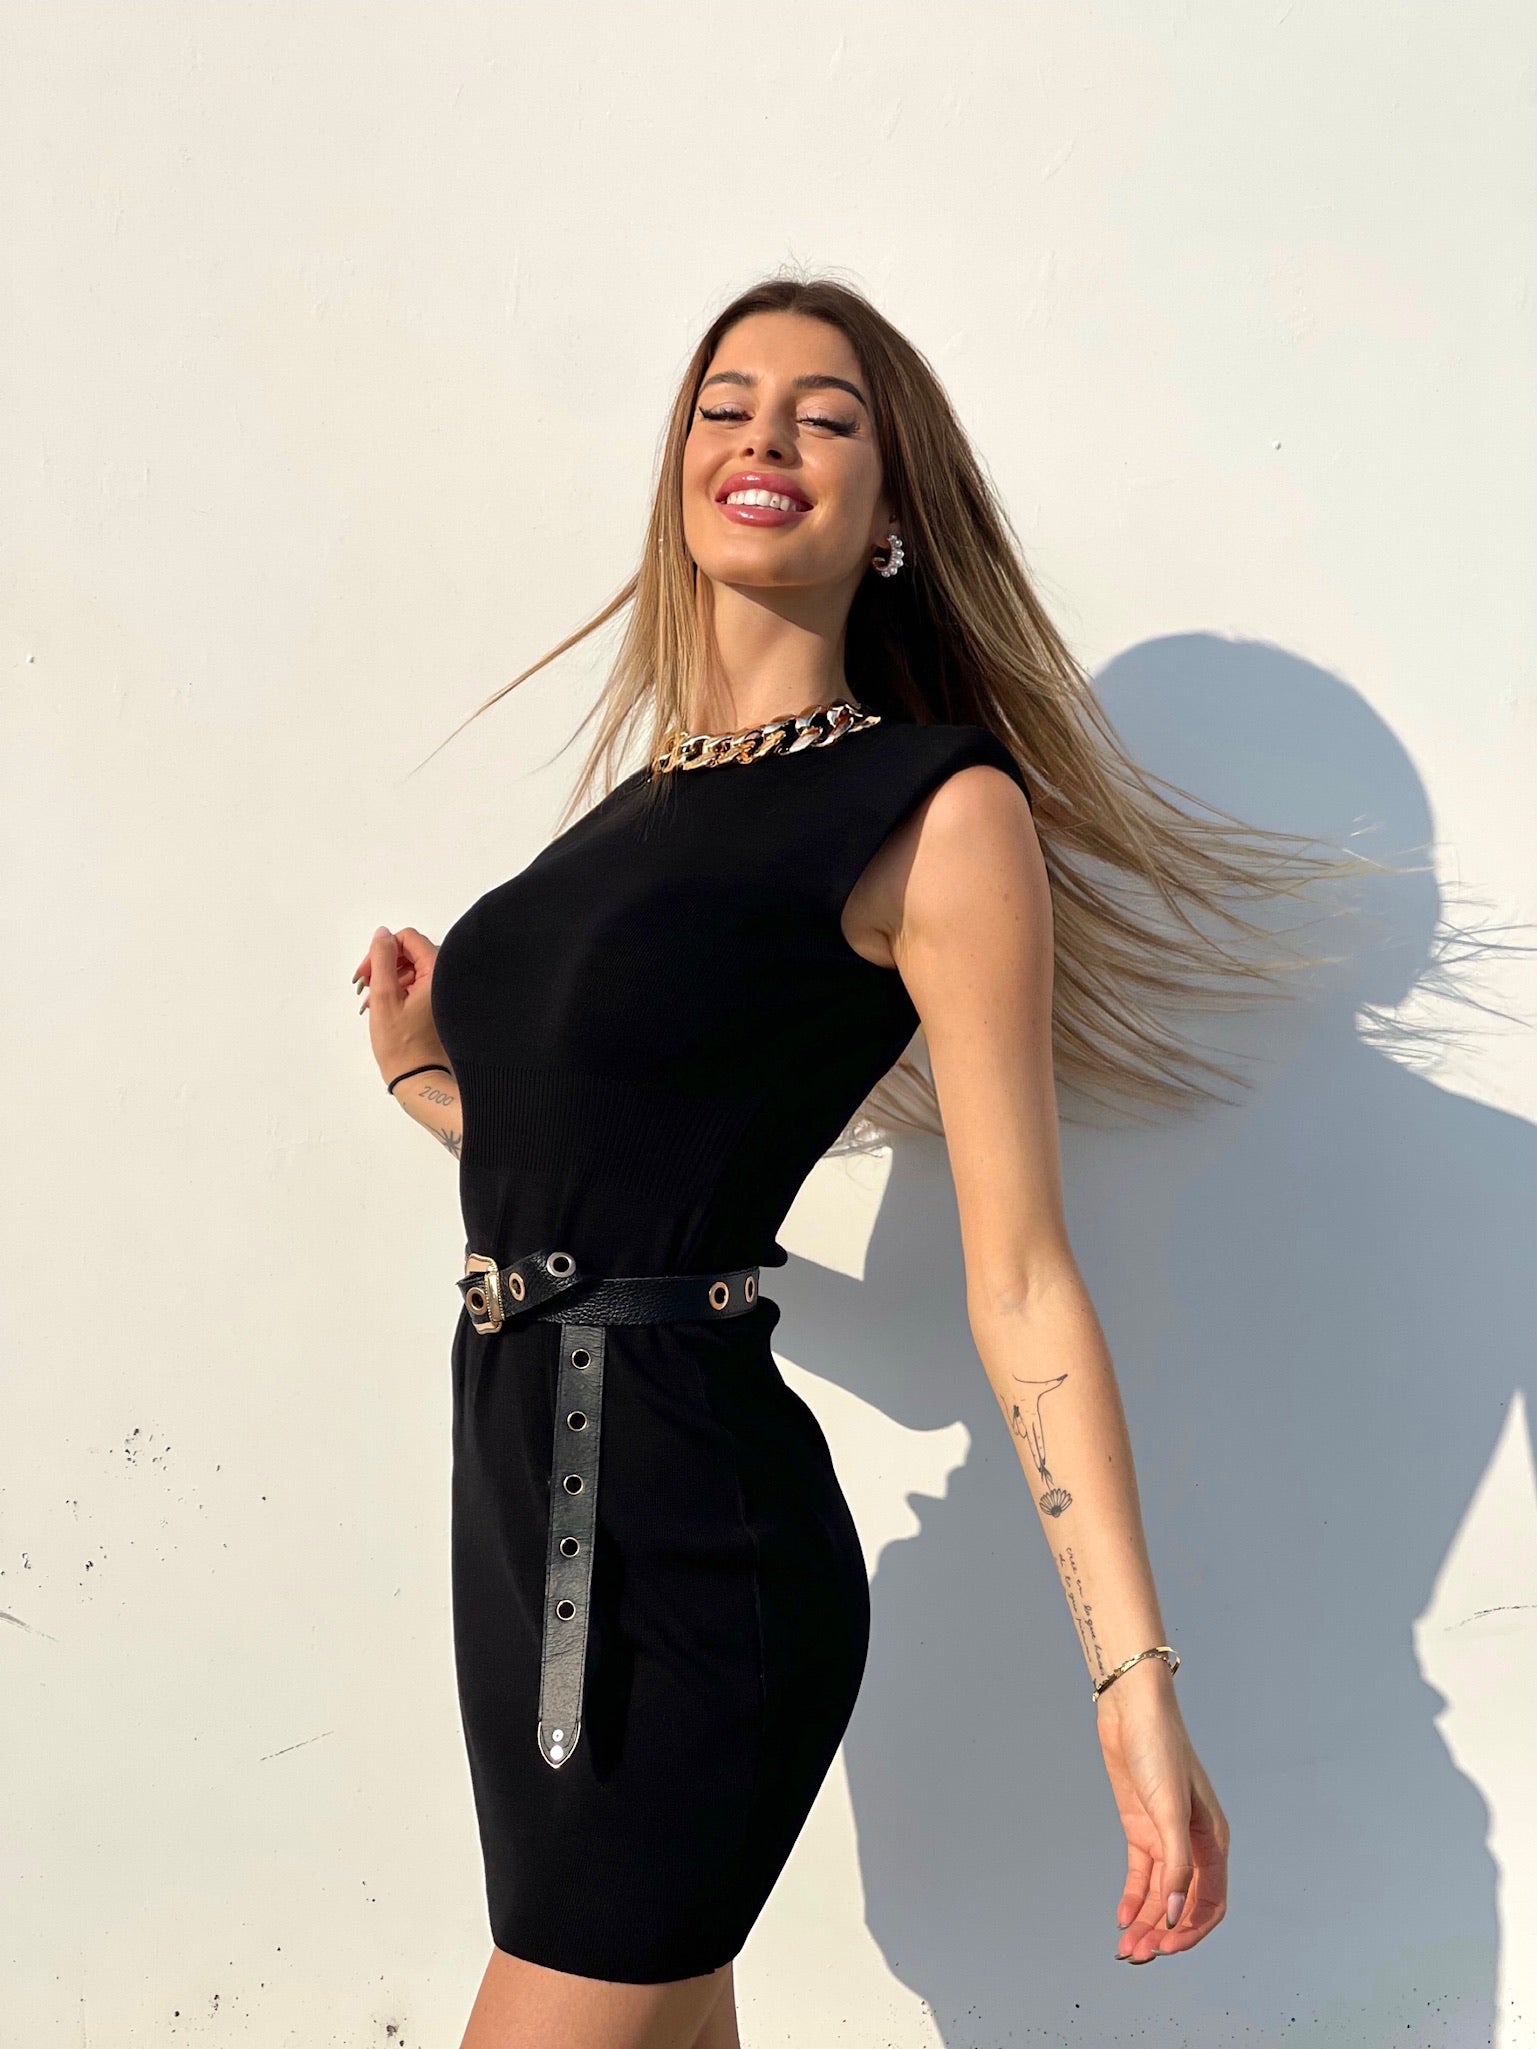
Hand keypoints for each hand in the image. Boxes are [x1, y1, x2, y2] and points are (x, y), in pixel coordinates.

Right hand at [353, 925, 449, 1087]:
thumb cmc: (402, 1044)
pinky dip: (398, 990)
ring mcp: (443, 991)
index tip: (368, 970)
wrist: (418, 1076)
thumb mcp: (384, 996)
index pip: (408, 938)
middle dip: (383, 965)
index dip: (383, 950)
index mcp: (437, 971)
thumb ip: (381, 959)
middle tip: (365, 985)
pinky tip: (383, 1006)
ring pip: (410, 969)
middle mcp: (445, 977)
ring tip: (371, 1000)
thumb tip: (381, 934)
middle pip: (409, 952)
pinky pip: (416, 985)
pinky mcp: (438, 1003)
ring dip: (388, 979)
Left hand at [1094, 1658, 1228, 1962]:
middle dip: (1163, 1932)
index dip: (1191, 1930)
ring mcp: (1165, 1836)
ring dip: (1146, 1921)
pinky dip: (1134, 1897)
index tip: (1166, 1947)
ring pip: (1161, 1893)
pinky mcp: (1142, 1827)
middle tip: (1136, 1955)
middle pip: (1183, 1903)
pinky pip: (1142, 1874)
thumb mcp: (1170, 1809)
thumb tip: (1178, 1911)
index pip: (1211, 1903)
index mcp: (1212, 1840)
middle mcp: (1192, 1843)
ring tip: (1126, 1947)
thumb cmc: (1160, 1749)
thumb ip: (1176, 1863)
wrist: (1131, 1710)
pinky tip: (1123, 1917)